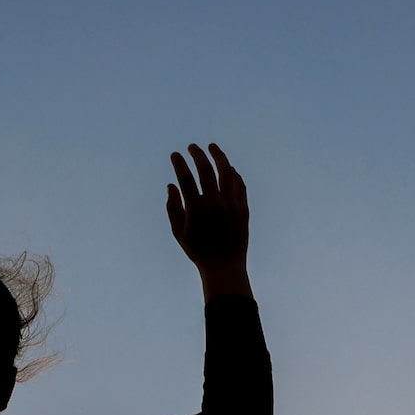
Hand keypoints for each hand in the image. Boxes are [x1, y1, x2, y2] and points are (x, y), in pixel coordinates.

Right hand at [165, 142, 250, 296]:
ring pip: (226, 173)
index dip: (179, 163)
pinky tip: (228, 168)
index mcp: (196, 209)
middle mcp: (215, 204)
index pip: (186, 178)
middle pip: (206, 170)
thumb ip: (173, 207)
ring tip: (212, 147)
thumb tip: (171, 185)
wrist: (224, 266)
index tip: (175, 155)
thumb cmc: (198, 250)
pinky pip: (239, 185)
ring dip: (219, 157)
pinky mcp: (244, 209)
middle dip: (198, 154)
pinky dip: (233, 174)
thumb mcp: (178, 231)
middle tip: (192, 147)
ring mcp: (232, 205)